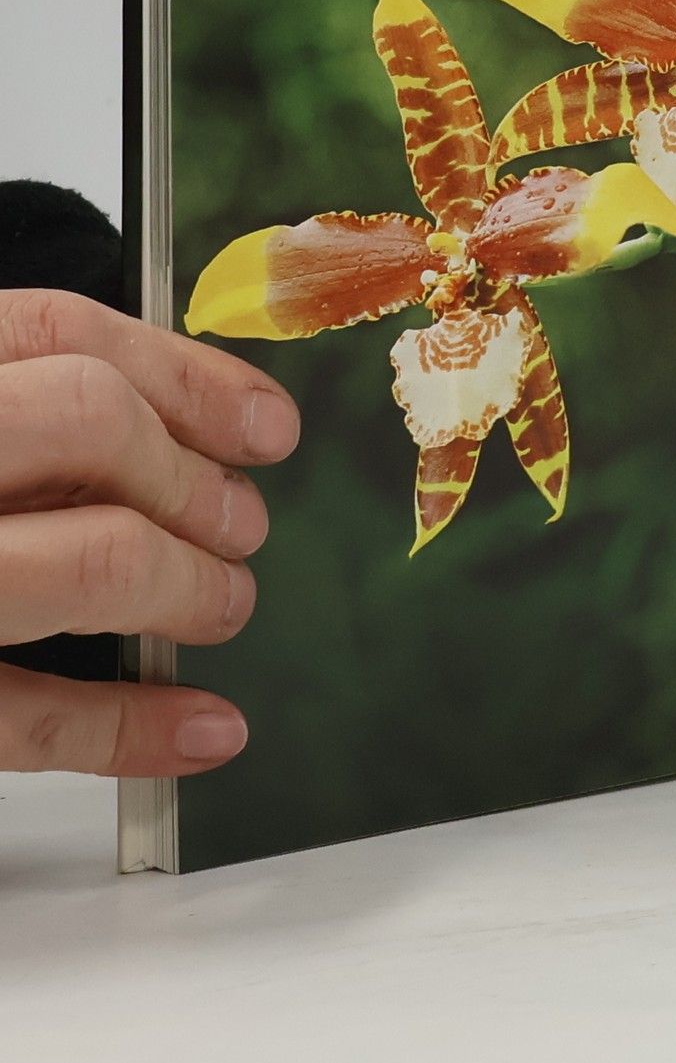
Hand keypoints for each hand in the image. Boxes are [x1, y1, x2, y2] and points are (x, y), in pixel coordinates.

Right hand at [0, 289, 297, 774]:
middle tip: (238, 523)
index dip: (186, 376)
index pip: (57, 334)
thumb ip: (4, 409)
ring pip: (86, 561)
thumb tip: (180, 427)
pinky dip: (129, 728)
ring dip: (188, 587)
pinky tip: (198, 728)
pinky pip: (20, 714)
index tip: (263, 424)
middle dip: (193, 476)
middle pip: (88, 422)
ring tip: (219, 604)